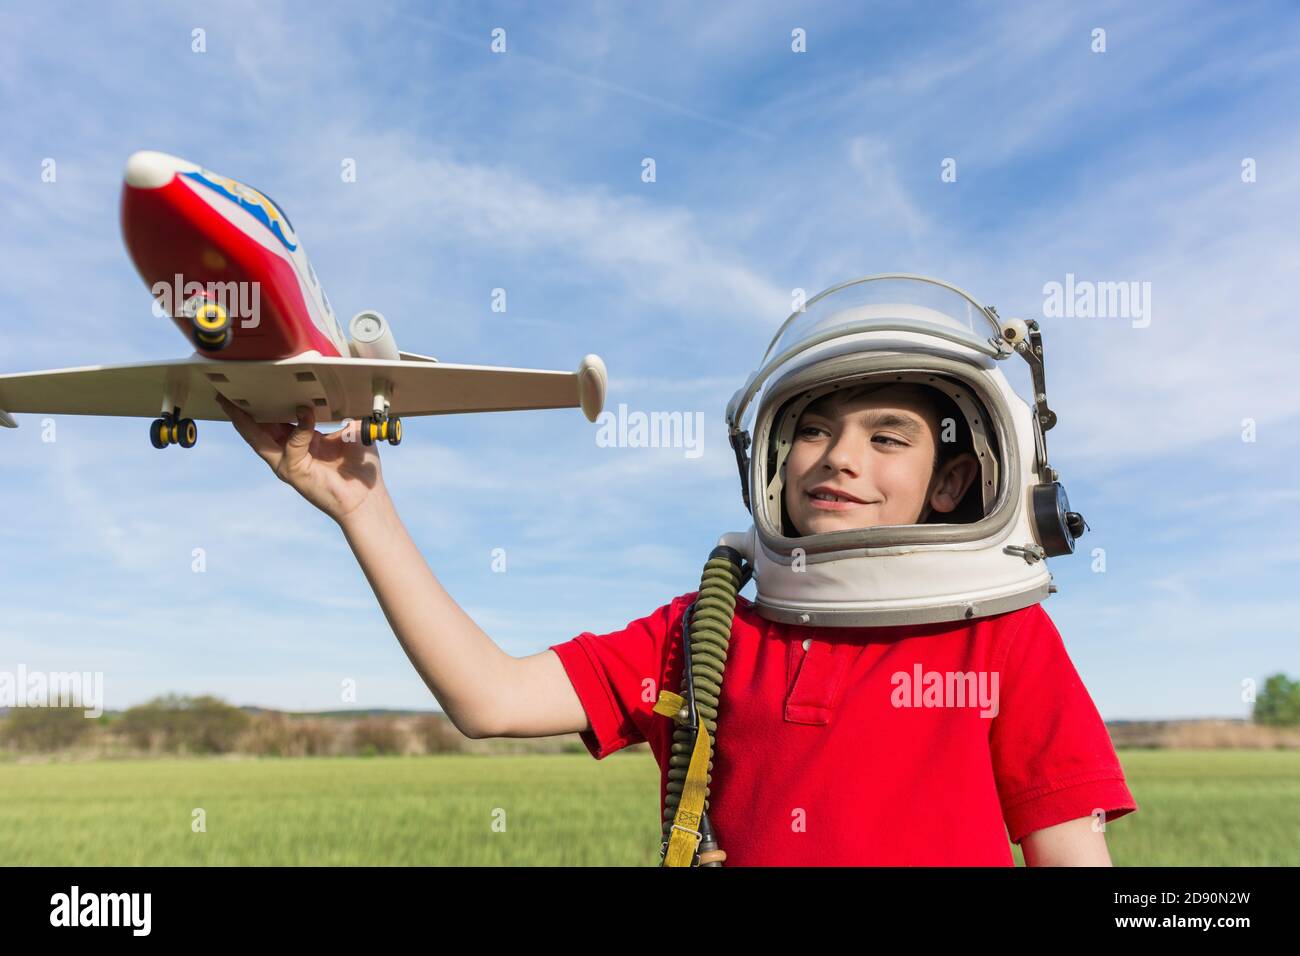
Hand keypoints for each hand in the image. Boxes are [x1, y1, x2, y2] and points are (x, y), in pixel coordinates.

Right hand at [216, 394, 385, 523]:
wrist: (366, 498)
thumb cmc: (360, 469)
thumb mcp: (351, 432)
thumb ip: (341, 412)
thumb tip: (340, 391)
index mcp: (302, 440)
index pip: (277, 420)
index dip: (266, 404)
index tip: (258, 385)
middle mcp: (291, 451)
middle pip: (259, 428)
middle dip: (242, 411)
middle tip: (228, 392)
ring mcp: (288, 463)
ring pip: (259, 439)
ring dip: (245, 421)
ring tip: (233, 404)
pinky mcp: (293, 472)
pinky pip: (292, 445)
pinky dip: (299, 428)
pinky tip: (305, 412)